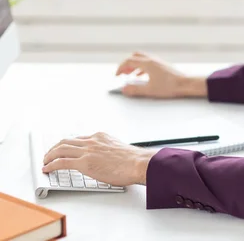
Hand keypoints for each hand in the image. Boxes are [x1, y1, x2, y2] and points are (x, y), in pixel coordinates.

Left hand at [42, 132, 156, 185]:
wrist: (138, 163)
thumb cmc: (133, 161)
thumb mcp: (118, 149)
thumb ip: (107, 151)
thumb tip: (103, 161)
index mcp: (101, 136)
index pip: (79, 139)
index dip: (68, 145)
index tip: (64, 149)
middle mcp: (92, 140)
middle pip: (66, 141)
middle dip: (54, 148)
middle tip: (49, 154)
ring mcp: (88, 151)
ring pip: (61, 149)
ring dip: (49, 155)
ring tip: (45, 161)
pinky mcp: (84, 163)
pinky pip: (62, 162)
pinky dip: (51, 165)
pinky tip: (47, 168)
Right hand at [115, 51, 205, 97]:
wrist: (185, 84)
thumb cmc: (170, 86)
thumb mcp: (149, 90)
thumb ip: (135, 90)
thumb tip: (124, 89)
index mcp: (147, 63)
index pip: (129, 61)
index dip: (120, 68)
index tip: (116, 75)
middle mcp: (152, 60)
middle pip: (135, 56)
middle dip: (126, 64)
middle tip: (122, 73)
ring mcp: (158, 62)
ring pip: (142, 59)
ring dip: (134, 65)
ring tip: (130, 75)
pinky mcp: (162, 65)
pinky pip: (148, 63)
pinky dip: (141, 67)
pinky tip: (141, 76)